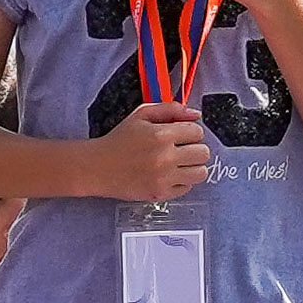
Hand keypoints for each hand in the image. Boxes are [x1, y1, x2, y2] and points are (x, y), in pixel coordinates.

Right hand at [90, 101, 212, 204]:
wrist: (98, 167)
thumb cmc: (119, 140)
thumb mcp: (141, 115)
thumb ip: (170, 109)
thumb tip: (195, 114)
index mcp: (161, 134)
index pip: (197, 132)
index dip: (191, 132)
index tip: (182, 135)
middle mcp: (165, 157)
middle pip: (203, 153)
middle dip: (195, 149)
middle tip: (181, 149)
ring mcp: (164, 178)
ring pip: (201, 173)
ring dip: (193, 166)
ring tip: (179, 163)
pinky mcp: (161, 193)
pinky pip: (187, 188)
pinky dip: (181, 181)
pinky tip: (169, 174)